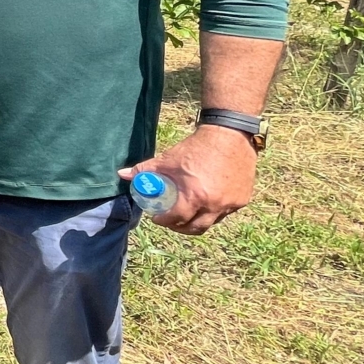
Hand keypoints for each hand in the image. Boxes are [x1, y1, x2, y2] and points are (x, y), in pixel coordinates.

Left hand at [120, 125, 258, 235]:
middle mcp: (214, 204)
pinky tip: (205, 203)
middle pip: (194, 228)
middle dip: (179, 227)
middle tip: (171, 220)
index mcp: (194, 196)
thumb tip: (121, 175)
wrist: (229, 135)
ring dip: (197, 221)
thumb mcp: (167, 159)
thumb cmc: (195, 148)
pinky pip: (225, 213)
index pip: (175, 219)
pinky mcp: (242, 200)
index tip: (157, 217)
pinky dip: (213, 211)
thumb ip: (144, 170)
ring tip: (187, 213)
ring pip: (211, 222)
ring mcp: (230, 204)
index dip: (163, 221)